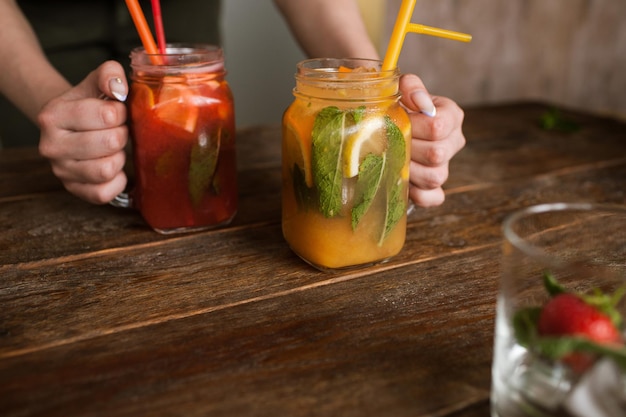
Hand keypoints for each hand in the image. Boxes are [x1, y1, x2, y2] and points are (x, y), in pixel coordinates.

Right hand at [38, 61, 128, 203]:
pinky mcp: (74, 190)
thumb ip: (110, 74)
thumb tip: (119, 89)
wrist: (70, 127)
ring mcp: (61, 171)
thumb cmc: (89, 105)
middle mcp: (50, 146)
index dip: (120, 112)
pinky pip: (104, 193)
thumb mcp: (96, 83)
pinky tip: (114, 168)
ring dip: (119, 158)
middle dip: (121, 135)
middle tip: (116, 131)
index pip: (107, 115)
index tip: (115, 112)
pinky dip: (117, 181)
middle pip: (110, 143)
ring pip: (107, 169)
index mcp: (53, 115)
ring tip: (113, 149)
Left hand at [399, 74, 465, 207]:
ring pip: (434, 177)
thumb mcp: (404, 90)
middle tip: (391, 142)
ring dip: (409, 170)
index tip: (399, 120)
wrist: (392, 126)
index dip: (414, 126)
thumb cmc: (399, 107)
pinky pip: (432, 198)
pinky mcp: (435, 189)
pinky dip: (416, 194)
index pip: (437, 127)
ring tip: (394, 159)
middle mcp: (453, 142)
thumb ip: (411, 87)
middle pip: (437, 154)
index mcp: (451, 116)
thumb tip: (416, 100)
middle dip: (409, 149)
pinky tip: (402, 182)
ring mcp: (445, 167)